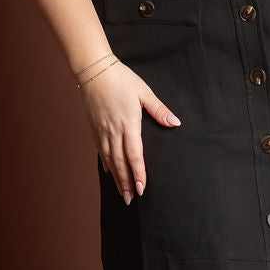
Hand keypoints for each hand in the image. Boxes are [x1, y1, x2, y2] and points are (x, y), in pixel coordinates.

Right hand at [78, 59, 180, 203]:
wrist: (94, 70)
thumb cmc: (121, 79)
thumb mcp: (144, 92)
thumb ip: (159, 110)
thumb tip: (175, 122)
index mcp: (129, 123)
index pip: (134, 154)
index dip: (138, 173)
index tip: (141, 188)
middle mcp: (114, 131)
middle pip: (120, 163)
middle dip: (126, 182)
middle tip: (130, 199)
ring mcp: (102, 131)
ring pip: (109, 160)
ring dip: (116, 178)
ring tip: (121, 192)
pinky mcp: (94, 128)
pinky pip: (100, 151)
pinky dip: (105, 163)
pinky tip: (108, 172)